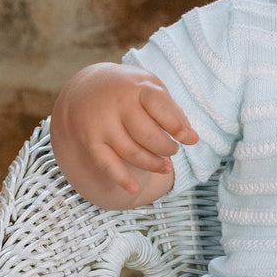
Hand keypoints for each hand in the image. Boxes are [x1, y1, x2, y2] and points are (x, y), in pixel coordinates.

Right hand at [51, 62, 198, 198]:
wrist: (85, 88)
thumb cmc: (128, 91)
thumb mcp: (150, 88)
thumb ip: (171, 110)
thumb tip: (191, 138)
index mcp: (137, 88)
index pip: (159, 106)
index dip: (176, 125)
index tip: (190, 139)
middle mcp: (118, 104)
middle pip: (147, 134)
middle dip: (166, 147)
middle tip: (173, 150)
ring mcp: (102, 123)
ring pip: (131, 152)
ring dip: (152, 164)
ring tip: (165, 167)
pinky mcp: (91, 140)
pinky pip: (107, 164)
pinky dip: (121, 178)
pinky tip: (134, 189)